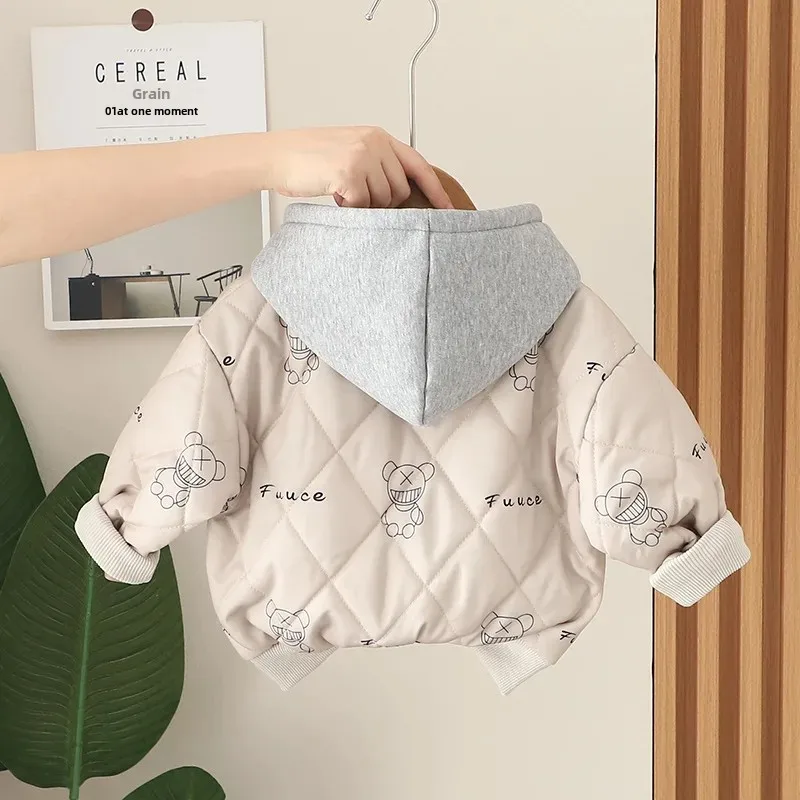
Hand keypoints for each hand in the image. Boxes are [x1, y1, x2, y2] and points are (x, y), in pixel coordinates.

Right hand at [265, 126, 453, 209]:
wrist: (278, 156)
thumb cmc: (309, 159)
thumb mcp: (350, 151)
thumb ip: (377, 164)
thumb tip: (398, 194)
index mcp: (378, 136)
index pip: (418, 165)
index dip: (435, 189)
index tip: (448, 208)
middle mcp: (374, 143)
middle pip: (400, 191)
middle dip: (382, 202)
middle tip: (356, 194)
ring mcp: (363, 157)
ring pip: (383, 201)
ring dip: (363, 204)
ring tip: (342, 190)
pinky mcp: (350, 173)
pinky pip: (362, 206)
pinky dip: (349, 208)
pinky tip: (334, 194)